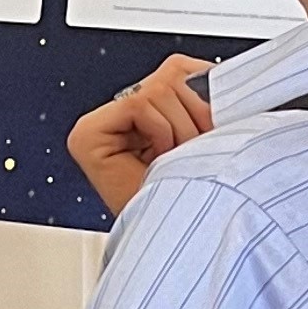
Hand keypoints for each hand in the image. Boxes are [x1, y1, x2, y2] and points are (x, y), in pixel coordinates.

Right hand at [66, 53, 214, 215]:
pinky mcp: (87, 135)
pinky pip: (139, 104)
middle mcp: (119, 116)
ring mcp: (97, 124)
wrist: (180, 238)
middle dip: (197, 112)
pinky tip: (158, 158)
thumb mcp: (207, 133)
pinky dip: (161, 131)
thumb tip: (220, 74)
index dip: (205, 92)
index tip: (219, 120)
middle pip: (170, 73)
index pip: (178, 70)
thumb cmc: (193, 197)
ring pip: (157, 88)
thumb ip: (203, 96)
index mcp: (147, 114)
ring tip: (177, 158)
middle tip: (198, 147)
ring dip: (181, 128)